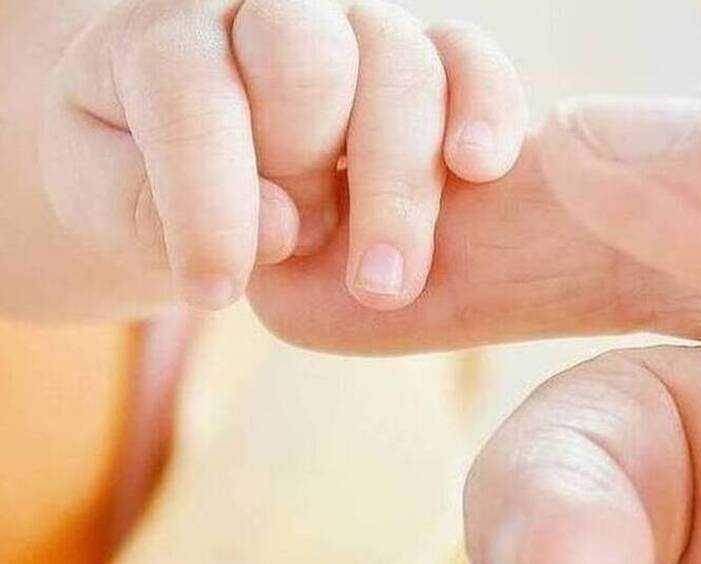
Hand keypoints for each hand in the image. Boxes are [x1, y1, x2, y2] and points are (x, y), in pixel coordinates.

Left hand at [39, 0, 524, 312]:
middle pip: (306, 60)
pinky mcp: (428, 56)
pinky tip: (476, 167)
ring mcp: (356, 28)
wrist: (206, 156)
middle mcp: (266, 11)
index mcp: (167, 39)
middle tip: (295, 252)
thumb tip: (279, 227)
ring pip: (398, 65)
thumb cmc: (148, 180)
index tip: (214, 294)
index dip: (206, 202)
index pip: (192, 98)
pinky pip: (469, 57)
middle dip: (307, 170)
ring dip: (398, 183)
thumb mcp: (111, 205)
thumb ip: (154, 215)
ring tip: (386, 282)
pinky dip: (485, 108)